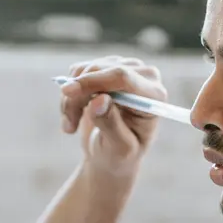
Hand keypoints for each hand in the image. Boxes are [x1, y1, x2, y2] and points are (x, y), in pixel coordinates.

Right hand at [59, 56, 165, 177]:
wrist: (110, 154)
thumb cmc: (120, 155)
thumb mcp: (118, 149)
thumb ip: (111, 125)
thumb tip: (100, 98)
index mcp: (155, 96)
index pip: (123, 76)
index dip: (93, 81)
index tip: (67, 93)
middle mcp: (144, 76)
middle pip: (100, 70)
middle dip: (78, 96)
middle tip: (69, 126)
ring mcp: (125, 68)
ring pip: (84, 70)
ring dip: (71, 99)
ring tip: (71, 124)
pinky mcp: (107, 67)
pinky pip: (78, 71)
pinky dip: (71, 94)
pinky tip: (74, 113)